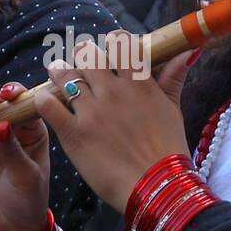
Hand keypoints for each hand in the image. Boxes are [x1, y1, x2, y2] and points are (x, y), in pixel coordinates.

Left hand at [34, 30, 194, 209]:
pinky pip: (49, 105)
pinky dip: (43, 99)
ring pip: (65, 74)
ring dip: (59, 70)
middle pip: (88, 54)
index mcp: (139, 84)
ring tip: (56, 72)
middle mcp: (114, 92)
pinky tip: (45, 99)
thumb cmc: (167, 151)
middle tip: (80, 63)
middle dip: (83, 54)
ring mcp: (92, 112)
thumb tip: (187, 52)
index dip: (113, 42)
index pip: (121, 43)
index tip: (110, 51)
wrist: (155, 188)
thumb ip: (173, 79)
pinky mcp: (74, 134)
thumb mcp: (173, 110)